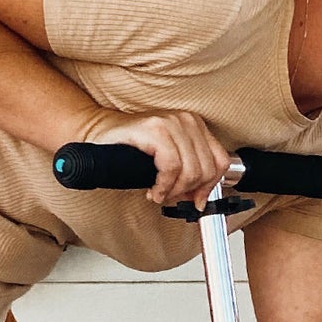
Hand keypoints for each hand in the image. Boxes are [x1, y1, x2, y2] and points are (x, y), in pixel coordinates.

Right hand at [88, 109, 231, 208]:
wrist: (100, 132)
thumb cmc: (132, 147)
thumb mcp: (169, 158)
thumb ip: (189, 171)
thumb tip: (201, 197)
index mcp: (195, 125)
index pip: (221, 161)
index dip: (210, 187)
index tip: (197, 200)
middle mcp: (186, 121)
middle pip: (207, 169)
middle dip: (189, 192)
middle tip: (170, 197)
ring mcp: (171, 123)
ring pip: (191, 171)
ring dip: (174, 191)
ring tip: (159, 194)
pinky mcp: (155, 129)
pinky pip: (171, 167)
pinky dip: (163, 186)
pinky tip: (153, 190)